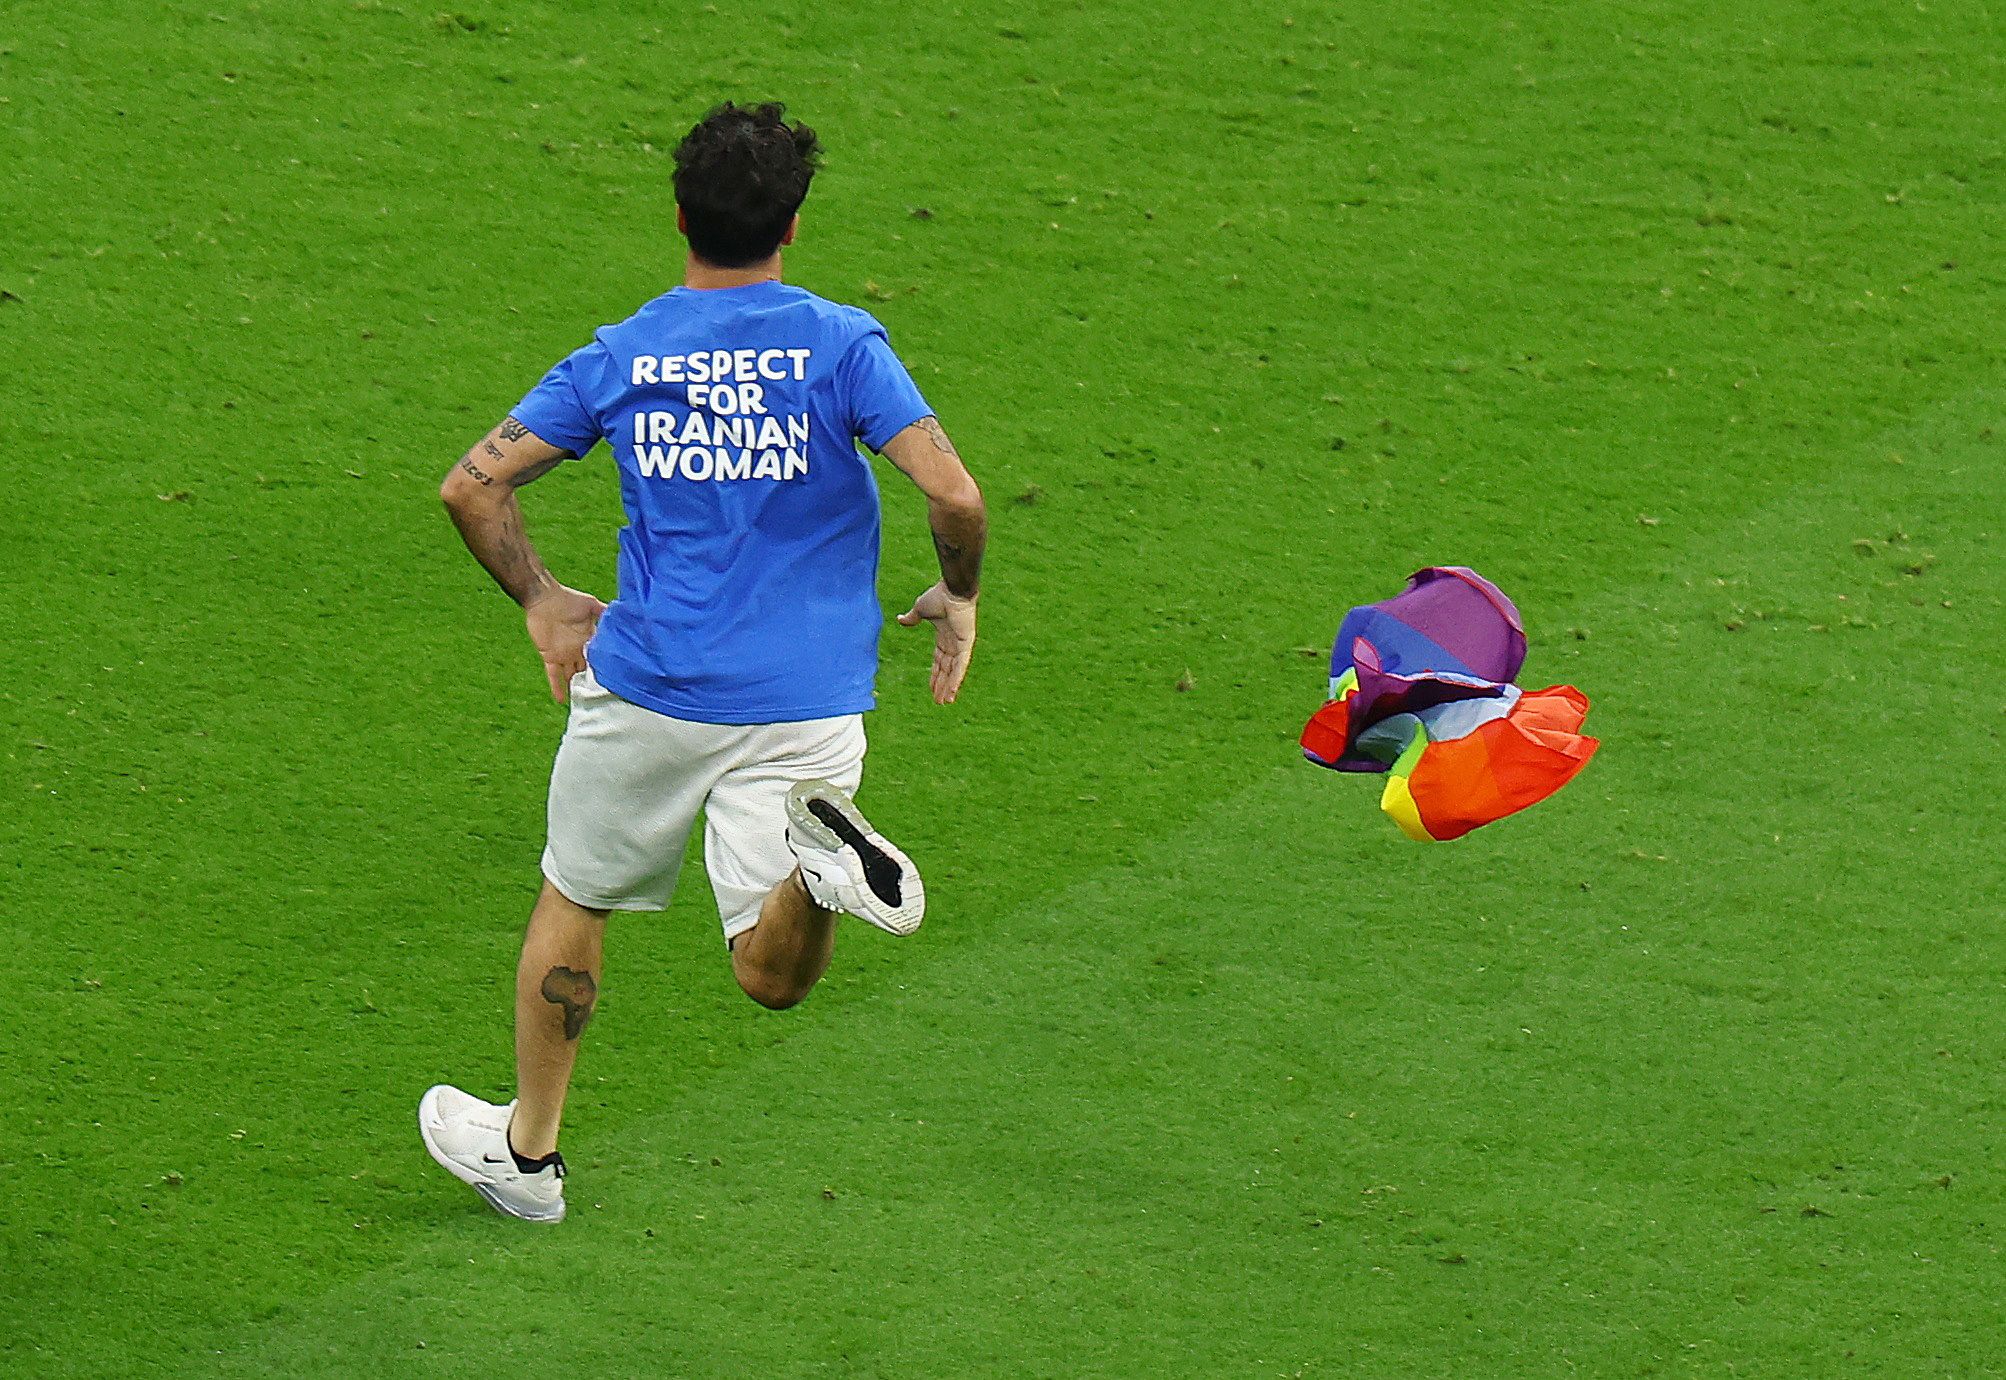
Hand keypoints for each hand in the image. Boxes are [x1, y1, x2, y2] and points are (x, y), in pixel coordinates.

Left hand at [524, 583, 606, 702]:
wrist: (543, 598)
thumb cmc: (567, 599)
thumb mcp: (590, 605)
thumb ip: (604, 612)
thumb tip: (623, 616)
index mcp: (589, 637)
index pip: (598, 656)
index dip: (605, 666)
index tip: (615, 680)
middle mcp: (578, 649)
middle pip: (586, 668)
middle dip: (592, 681)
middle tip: (603, 696)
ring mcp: (563, 654)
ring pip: (571, 675)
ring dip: (577, 687)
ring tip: (585, 703)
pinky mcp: (549, 656)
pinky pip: (553, 675)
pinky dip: (557, 687)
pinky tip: (561, 700)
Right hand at [896, 581, 976, 703]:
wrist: (951, 589)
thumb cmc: (938, 596)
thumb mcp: (920, 610)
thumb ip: (912, 618)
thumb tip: (900, 619)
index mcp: (944, 636)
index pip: (939, 660)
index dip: (935, 675)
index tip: (931, 688)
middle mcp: (954, 643)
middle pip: (947, 670)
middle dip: (942, 685)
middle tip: (939, 701)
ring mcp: (961, 645)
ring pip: (954, 672)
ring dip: (949, 687)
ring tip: (945, 702)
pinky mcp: (966, 644)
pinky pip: (961, 666)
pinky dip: (956, 679)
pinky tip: (952, 692)